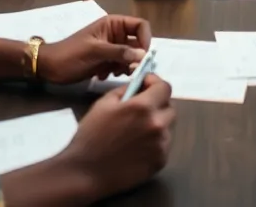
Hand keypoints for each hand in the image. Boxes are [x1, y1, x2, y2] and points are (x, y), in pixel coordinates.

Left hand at [38, 15, 151, 84]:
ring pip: (131, 57)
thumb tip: (143, 55)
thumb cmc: (70, 54)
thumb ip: (119, 52)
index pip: (140, 26)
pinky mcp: (107, 61)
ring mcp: (111, 48)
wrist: (49, 68)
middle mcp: (115, 34)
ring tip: (111, 72)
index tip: (142, 56)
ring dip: (125, 67)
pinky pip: (121, 66)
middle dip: (135, 57)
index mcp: (113, 24)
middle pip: (138, 44)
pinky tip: (102, 75)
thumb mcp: (95, 51)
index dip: (145, 39)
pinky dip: (116, 71)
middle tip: (128, 70)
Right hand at [51, 76, 174, 200]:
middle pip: (169, 107)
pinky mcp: (160, 161)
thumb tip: (139, 85)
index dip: (155, 83)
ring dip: (156, 124)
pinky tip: (136, 147)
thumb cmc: (90, 136)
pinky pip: (163, 145)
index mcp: (143, 107)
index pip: (164, 87)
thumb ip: (126, 90)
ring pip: (167, 127)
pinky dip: (154, 143)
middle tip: (140, 110)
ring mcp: (161, 145)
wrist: (85, 171)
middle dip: (156, 105)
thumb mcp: (103, 104)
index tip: (148, 85)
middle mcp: (157, 125)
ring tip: (135, 132)